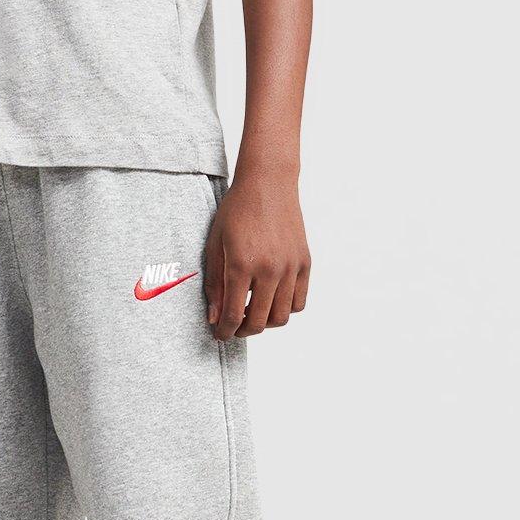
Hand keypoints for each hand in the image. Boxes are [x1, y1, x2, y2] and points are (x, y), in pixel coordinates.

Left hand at [204, 170, 310, 340]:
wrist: (268, 184)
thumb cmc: (236, 210)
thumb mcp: (215, 244)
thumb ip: (214, 283)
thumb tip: (214, 318)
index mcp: (242, 264)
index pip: (233, 315)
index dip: (224, 332)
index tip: (219, 335)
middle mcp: (270, 269)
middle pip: (259, 322)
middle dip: (243, 331)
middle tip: (233, 326)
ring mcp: (291, 267)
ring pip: (282, 317)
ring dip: (265, 323)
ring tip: (253, 313)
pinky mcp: (304, 263)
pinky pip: (298, 301)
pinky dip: (285, 309)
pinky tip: (271, 300)